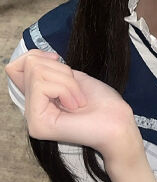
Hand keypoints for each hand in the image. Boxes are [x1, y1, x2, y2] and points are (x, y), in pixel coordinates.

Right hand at [5, 49, 142, 163]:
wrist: (117, 123)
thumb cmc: (102, 102)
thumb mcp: (72, 77)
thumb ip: (48, 69)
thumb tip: (30, 59)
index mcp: (37, 99)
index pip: (14, 67)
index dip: (37, 56)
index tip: (58, 61)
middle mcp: (30, 110)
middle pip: (30, 65)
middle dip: (61, 70)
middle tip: (76, 91)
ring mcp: (31, 119)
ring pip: (36, 73)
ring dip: (67, 82)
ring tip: (78, 100)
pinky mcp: (36, 124)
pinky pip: (42, 86)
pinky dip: (66, 89)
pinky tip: (75, 106)